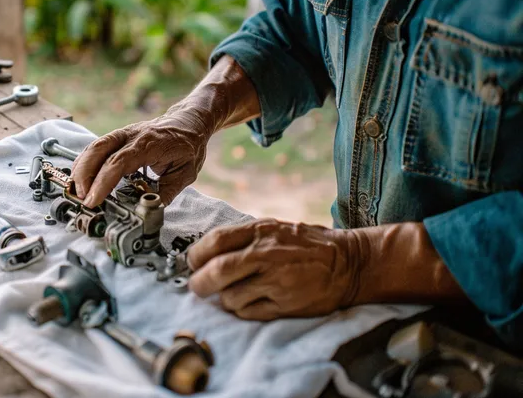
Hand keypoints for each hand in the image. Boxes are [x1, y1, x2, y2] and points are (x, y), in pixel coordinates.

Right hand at [72, 55, 261, 207]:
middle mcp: (131, 135)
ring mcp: (122, 133)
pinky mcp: (117, 137)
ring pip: (94, 147)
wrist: (189, 121)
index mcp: (149, 144)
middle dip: (84, 175)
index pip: (119, 162)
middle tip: (81, 198)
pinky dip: (86, 163)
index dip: (103, 182)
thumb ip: (166, 192)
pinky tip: (82, 179)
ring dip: (82, 169)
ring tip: (78, 192)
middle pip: (99, 150)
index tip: (93, 200)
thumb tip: (146, 210)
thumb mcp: (185, 173)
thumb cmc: (188, 146)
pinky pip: (96, 147)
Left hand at [187, 219, 359, 319]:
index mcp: (261, 231)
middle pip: (216, 271)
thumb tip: (205, 253)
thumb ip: (243, 238)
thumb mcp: (274, 228)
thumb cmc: (306, 245)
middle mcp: (266, 255)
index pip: (214, 242)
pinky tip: (251, 302)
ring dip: (224, 299)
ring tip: (234, 293)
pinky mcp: (285, 305)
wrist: (347, 263)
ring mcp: (276, 282)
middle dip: (199, 283)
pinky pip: (248, 313)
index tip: (193, 264)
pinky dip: (241, 311)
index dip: (196, 256)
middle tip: (198, 287)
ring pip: (229, 297)